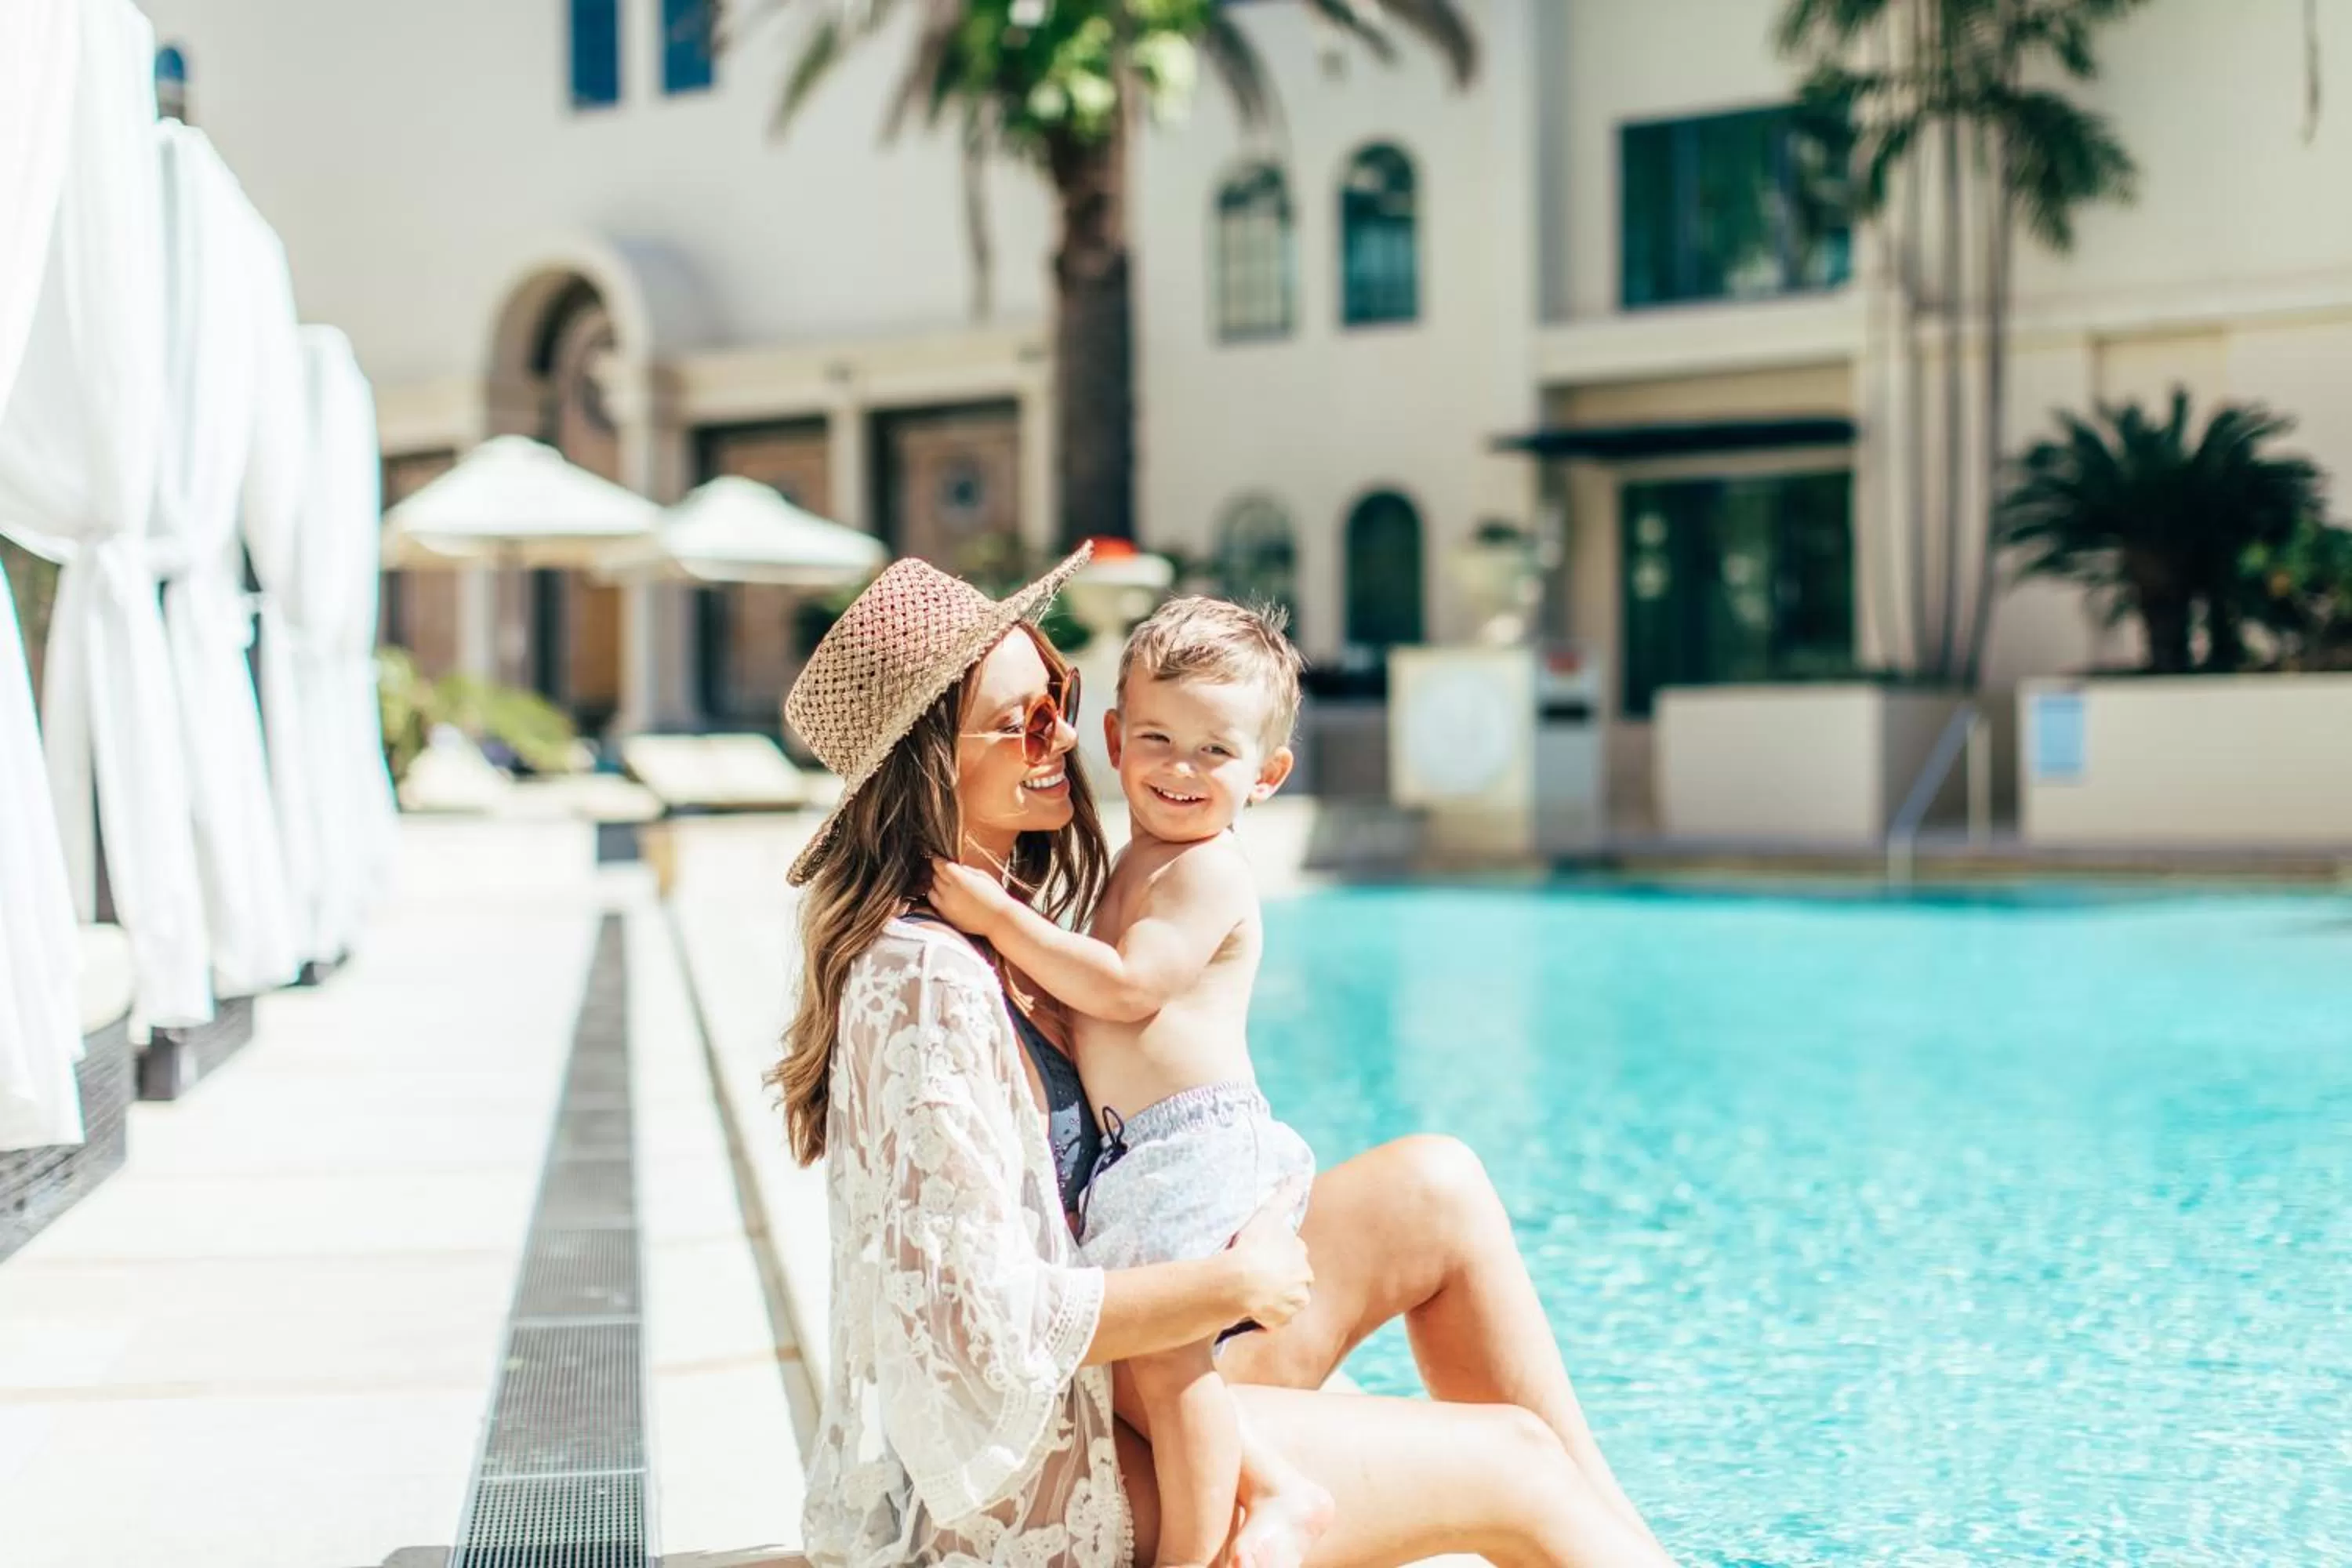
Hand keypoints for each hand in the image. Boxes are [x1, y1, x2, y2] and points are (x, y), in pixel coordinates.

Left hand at [928, 857, 1009, 936]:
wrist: (1000, 919)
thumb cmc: (996, 897)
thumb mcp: (984, 876)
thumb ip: (967, 870)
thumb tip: (957, 868)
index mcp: (960, 880)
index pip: (940, 866)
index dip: (938, 861)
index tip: (938, 859)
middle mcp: (950, 893)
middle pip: (935, 877)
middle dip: (939, 873)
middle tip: (946, 873)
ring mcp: (947, 906)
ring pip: (931, 891)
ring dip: (937, 887)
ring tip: (946, 886)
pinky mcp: (947, 917)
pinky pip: (936, 905)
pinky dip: (939, 899)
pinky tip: (948, 898)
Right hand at [1224, 1179, 1312, 1330]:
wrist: (1240, 1281)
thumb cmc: (1253, 1246)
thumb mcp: (1269, 1215)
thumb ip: (1286, 1195)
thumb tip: (1301, 1176)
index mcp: (1301, 1257)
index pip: (1294, 1254)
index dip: (1277, 1254)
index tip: (1262, 1255)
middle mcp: (1303, 1281)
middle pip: (1292, 1279)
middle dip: (1279, 1278)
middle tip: (1257, 1274)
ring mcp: (1292, 1303)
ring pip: (1286, 1300)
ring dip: (1275, 1297)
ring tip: (1254, 1291)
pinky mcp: (1280, 1321)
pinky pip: (1275, 1319)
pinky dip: (1266, 1316)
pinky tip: (1252, 1308)